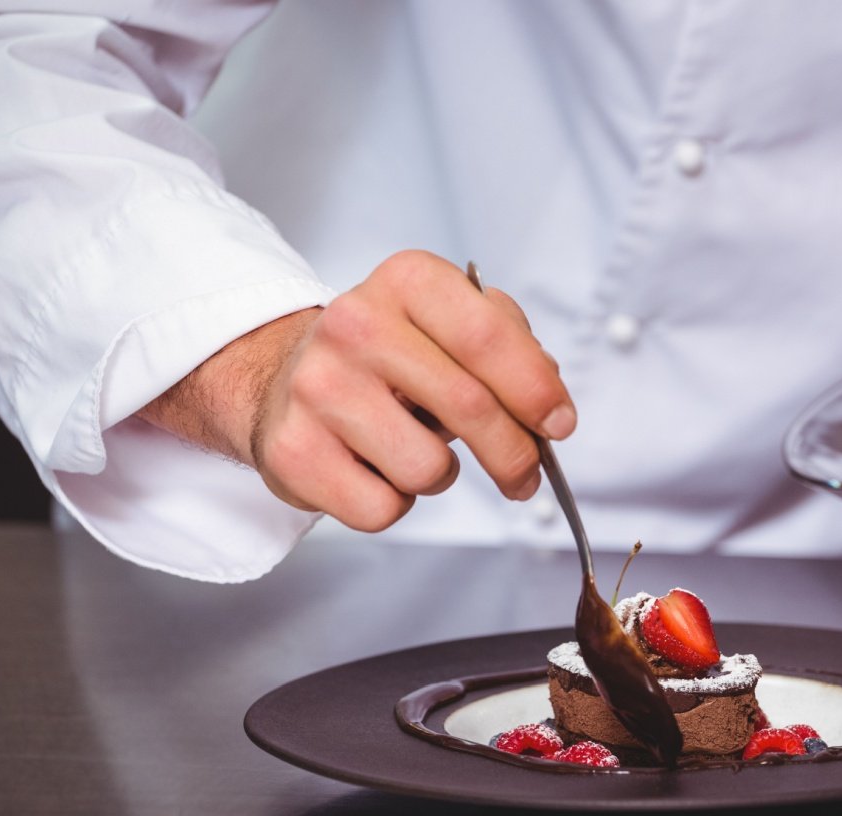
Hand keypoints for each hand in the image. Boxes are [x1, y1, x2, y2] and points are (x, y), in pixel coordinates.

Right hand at [139, 250, 574, 531]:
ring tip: (416, 450)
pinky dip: (394, 503)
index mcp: (406, 281)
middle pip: (469, 407)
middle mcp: (355, 325)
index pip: (487, 335)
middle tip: (524, 474)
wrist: (282, 378)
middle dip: (514, 454)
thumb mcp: (446, 323)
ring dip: (441, 475)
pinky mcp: (294, 451)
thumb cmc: (385, 357)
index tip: (559, 424)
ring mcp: (318, 388)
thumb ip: (507, 347)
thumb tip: (549, 402)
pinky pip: (383, 509)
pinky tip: (376, 469)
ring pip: (429, 469)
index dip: (536, 389)